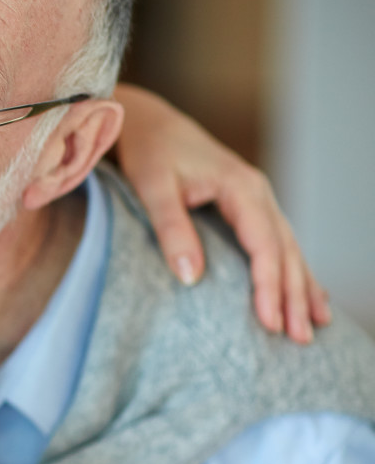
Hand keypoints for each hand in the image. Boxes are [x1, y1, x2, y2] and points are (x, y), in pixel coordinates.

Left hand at [114, 83, 330, 343]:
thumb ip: (172, 230)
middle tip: (300, 339)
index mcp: (242, 189)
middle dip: (294, 296)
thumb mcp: (153, 189)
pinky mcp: (248, 206)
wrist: (149, 123)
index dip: (269, 286)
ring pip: (288, 248)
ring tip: (314, 325)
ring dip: (301, 287)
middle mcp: (258, 193)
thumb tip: (190, 278)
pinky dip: (293, 270)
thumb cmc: (149, 154)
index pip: (264, 245)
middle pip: (285, 251)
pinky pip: (278, 242)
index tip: (270, 322)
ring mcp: (257, 199)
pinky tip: (306, 294)